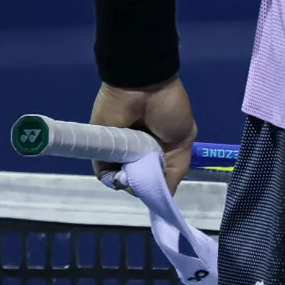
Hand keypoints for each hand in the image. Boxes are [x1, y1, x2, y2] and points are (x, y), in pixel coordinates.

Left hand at [88, 77, 196, 195]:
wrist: (142, 88)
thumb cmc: (169, 110)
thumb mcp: (184, 140)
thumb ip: (175, 170)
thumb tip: (164, 196)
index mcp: (160, 150)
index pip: (158, 177)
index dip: (159, 186)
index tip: (159, 191)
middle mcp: (139, 154)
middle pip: (140, 182)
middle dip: (144, 185)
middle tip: (147, 176)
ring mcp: (120, 154)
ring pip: (121, 181)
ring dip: (128, 182)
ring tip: (133, 170)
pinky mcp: (101, 151)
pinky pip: (104, 174)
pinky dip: (111, 178)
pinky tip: (120, 173)